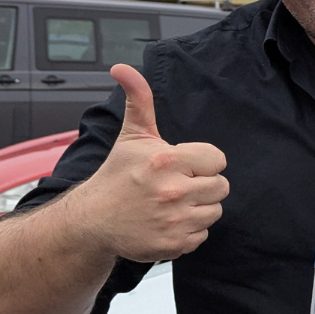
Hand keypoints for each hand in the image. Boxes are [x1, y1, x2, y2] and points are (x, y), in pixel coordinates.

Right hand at [75, 64, 228, 261]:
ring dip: (199, 208)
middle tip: (178, 185)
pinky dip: (189, 230)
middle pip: (221, 186)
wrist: (92, 220)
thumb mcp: (132, 135)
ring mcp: (174, 220)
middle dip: (203, 185)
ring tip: (173, 203)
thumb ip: (139, 100)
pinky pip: (203, 235)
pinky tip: (168, 222)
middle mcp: (173, 191)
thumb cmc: (117, 176)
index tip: (183, 166)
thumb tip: (123, 68)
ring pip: (215, 211)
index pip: (217, 160)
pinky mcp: (174, 245)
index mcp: (166, 161)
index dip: (203, 162)